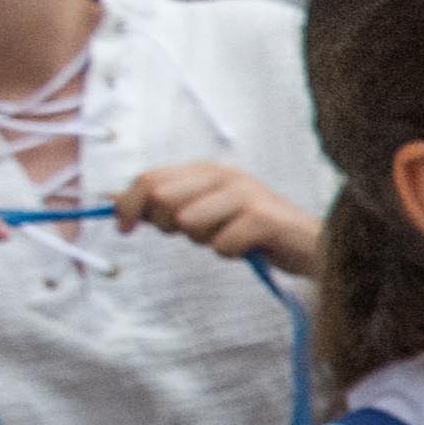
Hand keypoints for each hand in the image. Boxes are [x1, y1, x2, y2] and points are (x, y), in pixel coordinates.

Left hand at [107, 161, 316, 267]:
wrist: (311, 245)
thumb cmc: (254, 232)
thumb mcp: (205, 213)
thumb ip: (164, 205)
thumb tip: (111, 199)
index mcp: (208, 170)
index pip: (149, 179)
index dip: (129, 205)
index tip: (124, 228)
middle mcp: (225, 175)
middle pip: (162, 198)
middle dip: (168, 226)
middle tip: (195, 236)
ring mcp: (245, 194)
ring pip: (189, 223)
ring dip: (204, 241)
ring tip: (229, 238)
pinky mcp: (262, 218)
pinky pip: (221, 245)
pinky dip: (231, 254)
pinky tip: (250, 248)